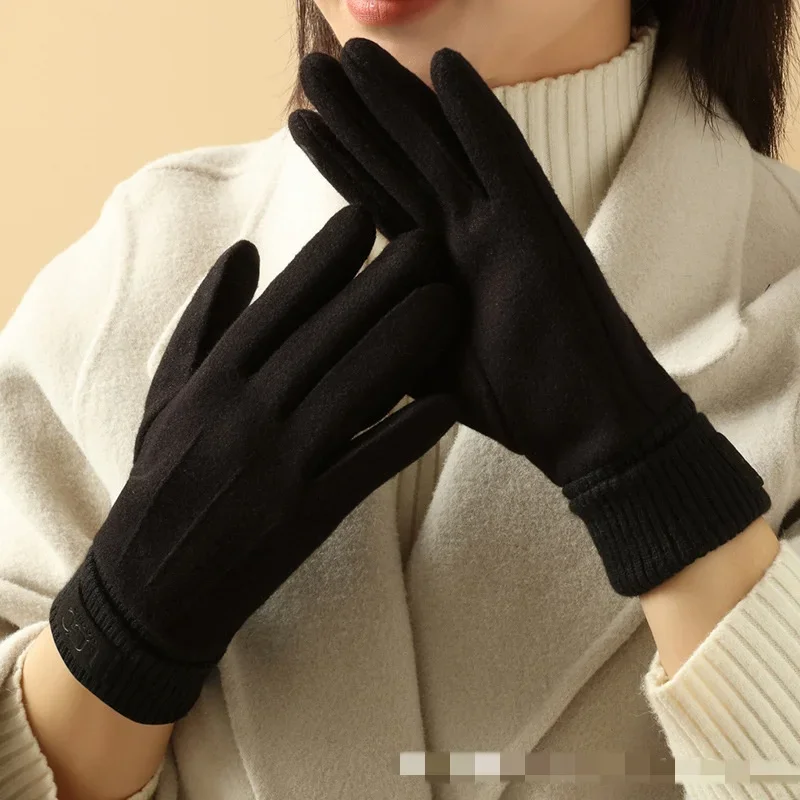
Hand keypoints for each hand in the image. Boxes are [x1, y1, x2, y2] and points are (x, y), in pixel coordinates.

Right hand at [49, 206, 460, 723]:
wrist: (149, 585)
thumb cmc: (162, 480)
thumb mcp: (168, 395)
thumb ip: (205, 321)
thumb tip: (244, 251)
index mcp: (213, 381)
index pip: (276, 307)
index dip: (323, 259)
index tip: (364, 218)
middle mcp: (245, 414)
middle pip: (325, 337)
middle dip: (381, 284)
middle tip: (430, 243)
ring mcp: (276, 466)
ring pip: (351, 390)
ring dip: (406, 344)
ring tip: (449, 302)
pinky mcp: (304, 517)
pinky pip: (364, 466)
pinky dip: (407, 434)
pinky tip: (450, 405)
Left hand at [289, 41, 769, 595]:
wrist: (588, 425)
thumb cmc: (513, 402)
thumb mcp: (425, 367)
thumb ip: (384, 336)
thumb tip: (331, 328)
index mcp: (436, 269)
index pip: (379, 200)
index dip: (342, 158)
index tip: (301, 120)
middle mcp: (464, 238)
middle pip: (402, 163)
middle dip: (358, 114)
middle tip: (314, 63)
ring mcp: (501, 228)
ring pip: (441, 149)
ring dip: (399, 100)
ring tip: (352, 54)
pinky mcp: (539, 228)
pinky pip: (504, 159)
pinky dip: (477, 113)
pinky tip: (447, 66)